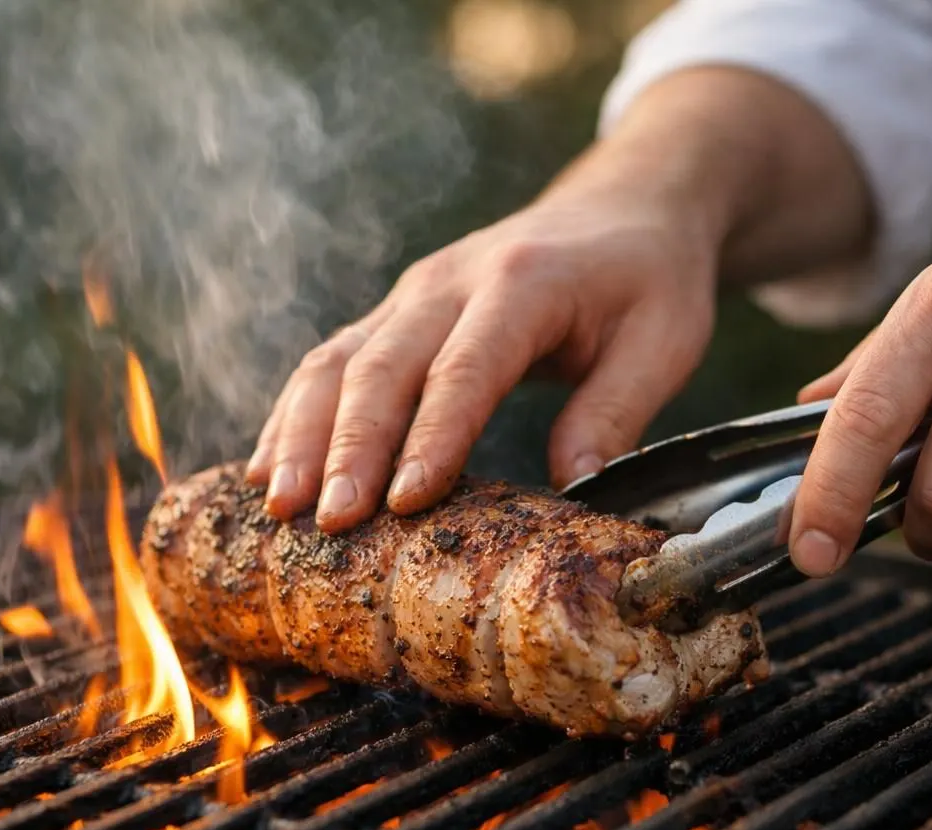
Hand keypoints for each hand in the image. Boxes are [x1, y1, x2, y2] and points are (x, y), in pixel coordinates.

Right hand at [245, 185, 717, 530]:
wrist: (622, 205)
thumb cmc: (647, 278)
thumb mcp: (664, 339)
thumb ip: (618, 410)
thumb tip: (573, 485)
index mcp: (523, 284)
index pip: (465, 368)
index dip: (431, 437)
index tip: (403, 503)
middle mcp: (451, 281)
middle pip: (381, 365)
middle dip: (347, 448)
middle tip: (327, 522)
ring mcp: (412, 294)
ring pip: (335, 361)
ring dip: (300, 434)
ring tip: (276, 506)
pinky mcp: (395, 314)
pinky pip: (329, 362)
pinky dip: (293, 417)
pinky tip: (267, 470)